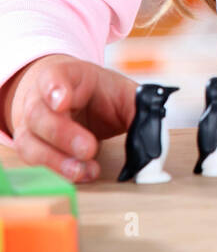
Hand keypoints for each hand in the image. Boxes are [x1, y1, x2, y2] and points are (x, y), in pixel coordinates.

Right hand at [5, 54, 136, 181]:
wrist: (76, 99)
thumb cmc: (100, 94)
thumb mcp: (124, 92)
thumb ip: (140, 109)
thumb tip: (152, 135)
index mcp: (66, 75)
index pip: (52, 76)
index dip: (55, 88)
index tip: (62, 101)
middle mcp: (40, 98)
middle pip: (39, 114)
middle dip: (63, 134)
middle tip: (88, 148)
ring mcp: (30, 124)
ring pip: (29, 142)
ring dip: (57, 160)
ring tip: (84, 171)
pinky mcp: (30, 148)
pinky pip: (34, 162)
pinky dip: (56, 171)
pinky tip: (81, 175)